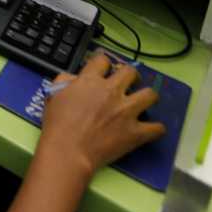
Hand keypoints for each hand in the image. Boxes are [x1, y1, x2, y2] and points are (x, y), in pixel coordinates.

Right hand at [38, 53, 164, 180]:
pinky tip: (151, 129)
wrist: (68, 151)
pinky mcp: (136, 132)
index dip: (103, 63)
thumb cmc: (58, 125)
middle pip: (131, 72)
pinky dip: (156, 128)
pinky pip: (157, 127)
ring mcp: (127, 111)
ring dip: (147, 97)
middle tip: (128, 84)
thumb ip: (65, 81)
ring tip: (142, 102)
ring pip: (150, 94)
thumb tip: (74, 78)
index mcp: (91, 81)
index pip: (103, 60)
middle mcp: (112, 91)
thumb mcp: (54, 95)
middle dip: (131, 76)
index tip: (104, 70)